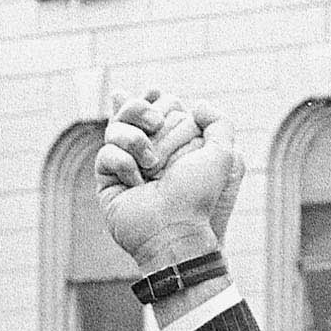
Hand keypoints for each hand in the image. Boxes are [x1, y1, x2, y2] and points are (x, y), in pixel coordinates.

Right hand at [96, 89, 243, 270]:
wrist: (175, 231)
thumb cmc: (200, 199)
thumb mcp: (224, 155)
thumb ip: (218, 121)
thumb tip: (196, 104)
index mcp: (175, 143)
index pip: (160, 104)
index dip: (159, 100)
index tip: (160, 101)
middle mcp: (149, 151)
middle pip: (134, 108)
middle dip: (145, 112)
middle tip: (156, 124)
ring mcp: (126, 164)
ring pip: (115, 127)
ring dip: (135, 139)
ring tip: (151, 166)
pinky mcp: (107, 181)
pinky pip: (106, 154)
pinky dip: (123, 164)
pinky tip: (136, 184)